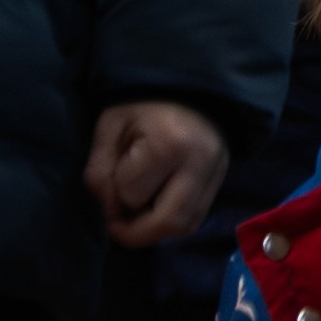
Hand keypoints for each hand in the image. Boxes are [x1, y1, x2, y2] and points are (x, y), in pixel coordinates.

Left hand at [92, 97, 227, 246]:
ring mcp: (216, 174)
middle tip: (116, 224)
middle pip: (166, 223)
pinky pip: (195, 219)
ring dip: (154, 232)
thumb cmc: (143, 104)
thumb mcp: (111, 127)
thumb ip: (100, 171)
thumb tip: (111, 211)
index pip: (132, 195)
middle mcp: (200, 163)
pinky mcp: (221, 180)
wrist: (187, 87)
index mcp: (170, 143)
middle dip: (134, 232)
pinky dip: (171, 224)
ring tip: (136, 217)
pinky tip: (156, 210)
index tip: (110, 174)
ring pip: (184, 227)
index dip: (112, 194)